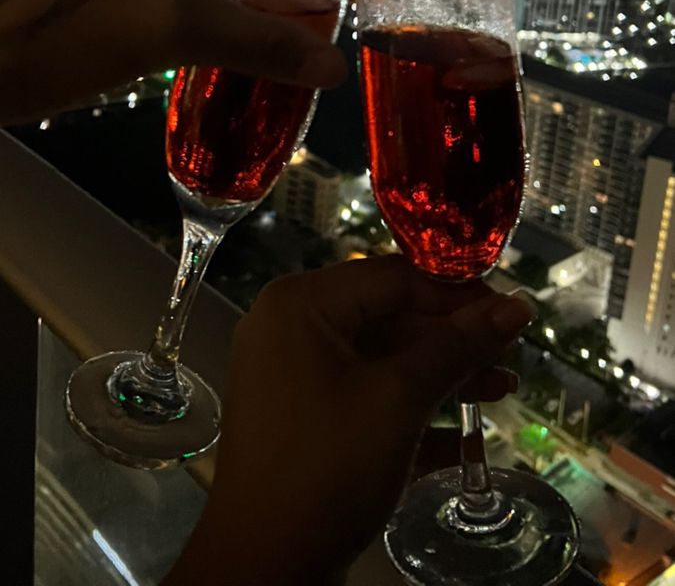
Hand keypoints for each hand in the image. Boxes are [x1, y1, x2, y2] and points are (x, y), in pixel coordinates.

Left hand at [165, 256, 533, 585]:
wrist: (264, 568)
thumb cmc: (327, 467)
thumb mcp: (399, 399)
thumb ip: (458, 346)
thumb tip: (517, 307)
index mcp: (301, 305)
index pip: (393, 277)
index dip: (457, 292)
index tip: (512, 309)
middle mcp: (292, 329)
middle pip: (389, 316)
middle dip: (453, 338)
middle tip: (512, 351)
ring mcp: (295, 377)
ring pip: (382, 360)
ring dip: (442, 375)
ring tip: (503, 388)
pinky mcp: (306, 422)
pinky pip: (367, 398)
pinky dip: (412, 410)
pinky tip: (467, 434)